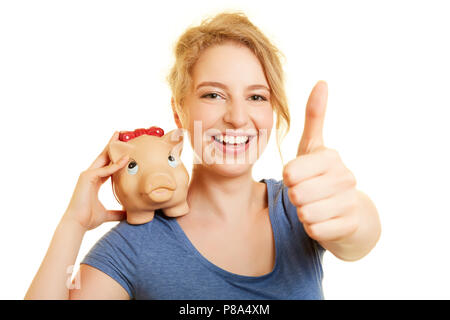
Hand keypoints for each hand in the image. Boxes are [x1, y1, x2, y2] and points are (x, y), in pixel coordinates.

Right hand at [63, 132, 129, 230]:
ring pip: (103, 159)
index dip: (114, 157)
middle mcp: (90, 175)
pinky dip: (115, 165)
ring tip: (121, 137)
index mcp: (94, 181)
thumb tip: (128, 215)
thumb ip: (117, 213)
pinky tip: (125, 159)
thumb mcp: (107, 215)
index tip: (123, 149)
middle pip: (103, 156)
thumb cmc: (88, 219)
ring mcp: (87, 175)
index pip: (106, 165)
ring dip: (113, 148)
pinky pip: (105, 169)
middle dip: (111, 145)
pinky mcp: (87, 178)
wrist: (77, 225)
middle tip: (120, 133)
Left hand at [283, 81, 359, 242]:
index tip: (297, 177)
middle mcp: (345, 176)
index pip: (290, 173)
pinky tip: (323, 220)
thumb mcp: (314, 147)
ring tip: (315, 206)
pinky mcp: (350, 225)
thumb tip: (322, 81)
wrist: (349, 212)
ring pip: (305, 213)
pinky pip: (315, 230)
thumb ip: (315, 117)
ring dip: (304, 213)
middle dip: (295, 197)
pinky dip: (313, 228)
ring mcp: (350, 201)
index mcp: (330, 157)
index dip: (288, 179)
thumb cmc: (322, 175)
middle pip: (296, 194)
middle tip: (306, 194)